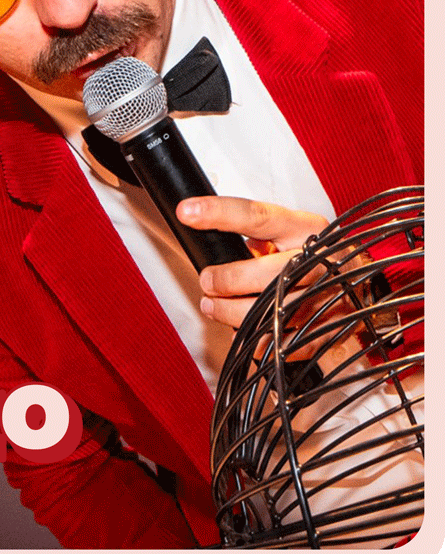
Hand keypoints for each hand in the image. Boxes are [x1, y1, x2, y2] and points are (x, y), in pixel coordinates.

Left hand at [176, 195, 328, 328]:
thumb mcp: (293, 230)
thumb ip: (259, 232)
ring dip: (230, 312)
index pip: (257, 215)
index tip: (188, 211)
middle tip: (207, 281)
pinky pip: (280, 342)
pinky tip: (243, 331)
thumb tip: (216, 236)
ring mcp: (326, 299)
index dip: (220, 213)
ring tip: (213, 306)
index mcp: (307, 228)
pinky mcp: (324, 331)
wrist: (365, 282)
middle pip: (264, 273)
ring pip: (270, 313)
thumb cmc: (319, 252)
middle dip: (226, 280)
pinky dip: (254, 340)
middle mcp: (320, 261)